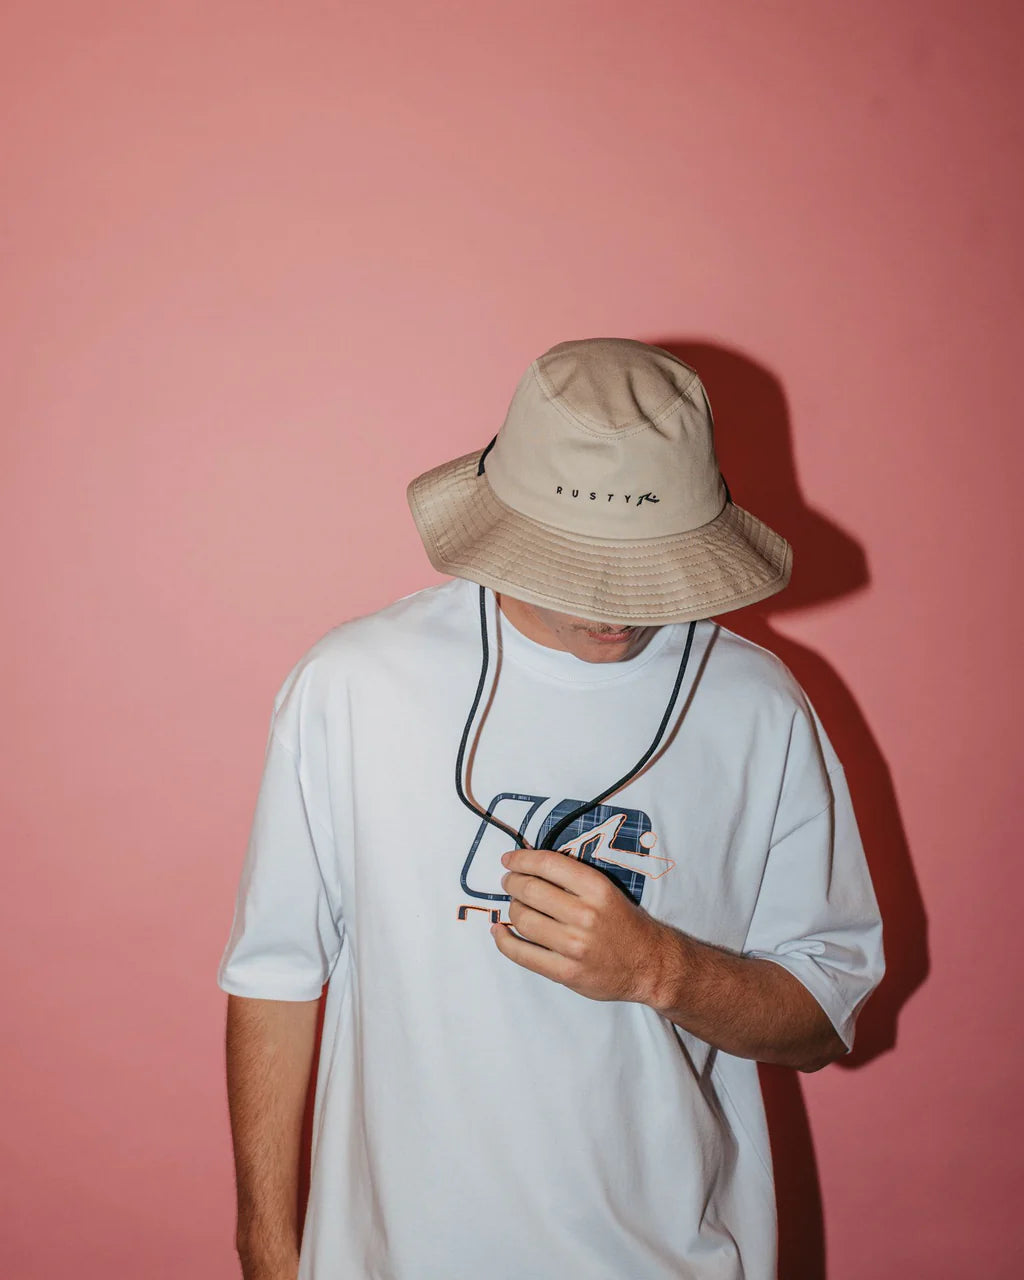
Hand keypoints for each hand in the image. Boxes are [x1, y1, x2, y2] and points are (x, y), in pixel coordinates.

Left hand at [490, 847, 669, 1003]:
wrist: (650, 964)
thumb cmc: (624, 924)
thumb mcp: (607, 891)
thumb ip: (572, 879)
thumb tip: (529, 867)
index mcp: (597, 888)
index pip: (549, 864)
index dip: (522, 859)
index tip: (509, 859)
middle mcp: (585, 915)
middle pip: (531, 890)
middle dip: (512, 882)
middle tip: (509, 882)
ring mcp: (574, 946)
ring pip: (524, 919)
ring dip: (512, 909)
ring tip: (515, 906)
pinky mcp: (566, 972)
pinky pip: (522, 954)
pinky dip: (504, 940)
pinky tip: (500, 931)